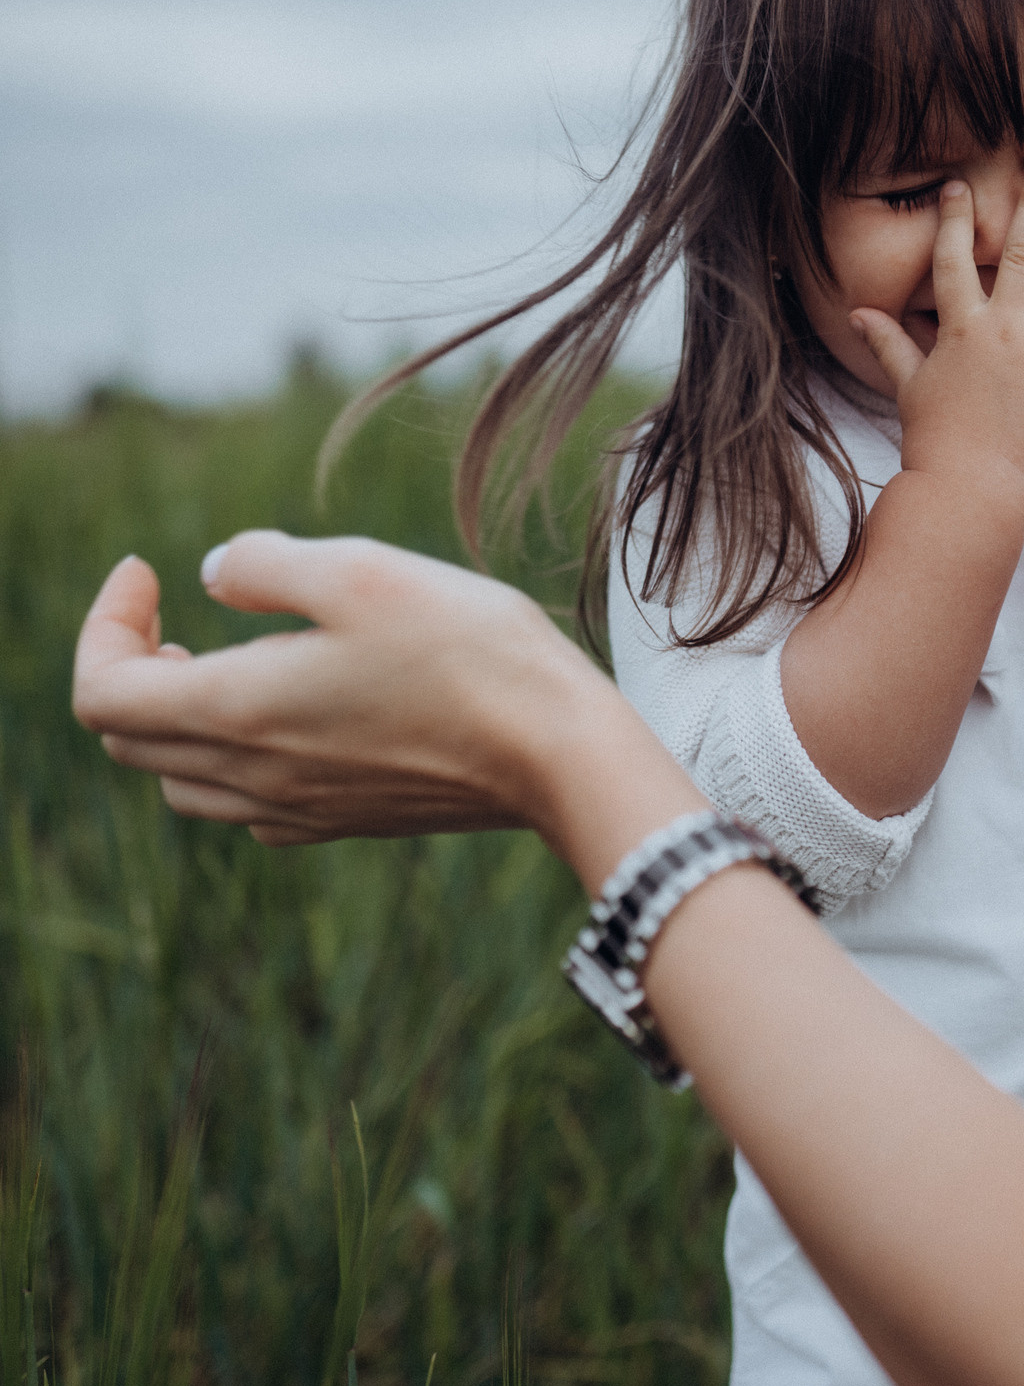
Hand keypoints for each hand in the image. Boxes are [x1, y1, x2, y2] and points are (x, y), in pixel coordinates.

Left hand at [70, 535, 667, 867]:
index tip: (151, 572)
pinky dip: (231, 762)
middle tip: (174, 615)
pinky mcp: (348, 821)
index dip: (105, 623)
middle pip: (129, 739)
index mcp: (236, 710)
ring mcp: (300, 808)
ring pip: (181, 781)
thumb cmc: (469, 653)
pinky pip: (246, 807)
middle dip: (131, 668)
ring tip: (219, 664)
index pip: (101, 691)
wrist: (560, 753)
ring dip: (175, 720)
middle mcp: (253, 774)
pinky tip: (288, 720)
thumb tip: (214, 573)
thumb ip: (266, 563)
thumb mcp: (363, 571)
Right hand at [851, 163, 1023, 503]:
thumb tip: (857, 314)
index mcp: (963, 327)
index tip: (957, 186)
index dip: (952, 220)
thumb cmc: (935, 441)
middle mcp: (1008, 329)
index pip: (953, 260)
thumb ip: (889, 344)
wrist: (970, 487)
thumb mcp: (908, 387)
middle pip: (1023, 252)